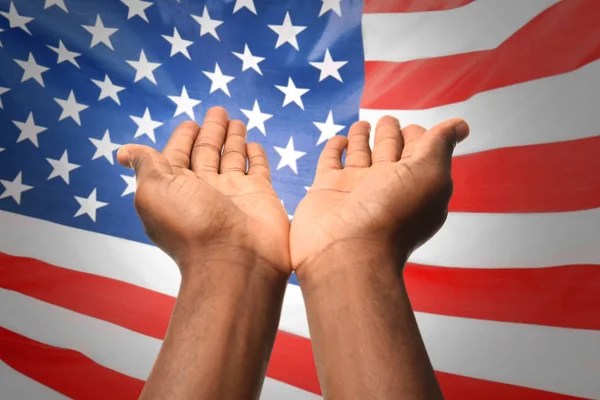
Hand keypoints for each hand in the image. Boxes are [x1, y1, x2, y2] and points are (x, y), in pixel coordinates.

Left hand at [117, 107, 290, 275]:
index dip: (182, 138)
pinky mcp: (260, 195)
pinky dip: (256, 156)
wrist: (234, 260)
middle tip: (218, 110)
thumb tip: (124, 152)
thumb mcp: (154, 191)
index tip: (190, 124)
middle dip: (210, 131)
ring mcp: (233, 192)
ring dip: (233, 138)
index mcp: (175, 187)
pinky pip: (257, 169)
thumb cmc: (191, 225)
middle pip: (206, 152)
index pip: (177, 155)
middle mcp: (203, 189)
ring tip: (236, 120)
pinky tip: (254, 145)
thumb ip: (146, 165)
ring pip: (232, 157)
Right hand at [290, 116, 468, 273]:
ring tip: (363, 124)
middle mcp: (386, 185)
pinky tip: (340, 140)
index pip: (420, 152)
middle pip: (389, 151)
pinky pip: (331, 162)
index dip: (420, 137)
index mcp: (415, 184)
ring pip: (360, 154)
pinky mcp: (326, 189)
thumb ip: (441, 145)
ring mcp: (355, 188)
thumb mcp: (430, 174)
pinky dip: (335, 149)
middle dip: (390, 133)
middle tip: (388, 119)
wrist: (347, 251)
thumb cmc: (393, 214)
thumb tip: (461, 125)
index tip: (414, 129)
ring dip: (362, 138)